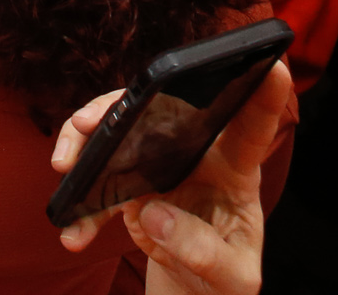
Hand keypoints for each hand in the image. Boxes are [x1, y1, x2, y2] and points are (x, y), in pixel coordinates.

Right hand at [51, 60, 294, 290]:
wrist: (196, 283)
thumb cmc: (227, 271)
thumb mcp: (234, 277)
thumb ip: (205, 251)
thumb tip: (154, 213)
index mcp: (236, 171)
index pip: (253, 127)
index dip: (265, 94)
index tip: (273, 64)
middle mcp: (197, 153)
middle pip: (165, 107)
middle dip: (126, 101)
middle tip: (90, 120)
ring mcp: (161, 161)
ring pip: (121, 127)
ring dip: (87, 140)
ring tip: (64, 166)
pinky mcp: (133, 181)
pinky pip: (100, 175)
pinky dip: (80, 199)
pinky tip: (73, 232)